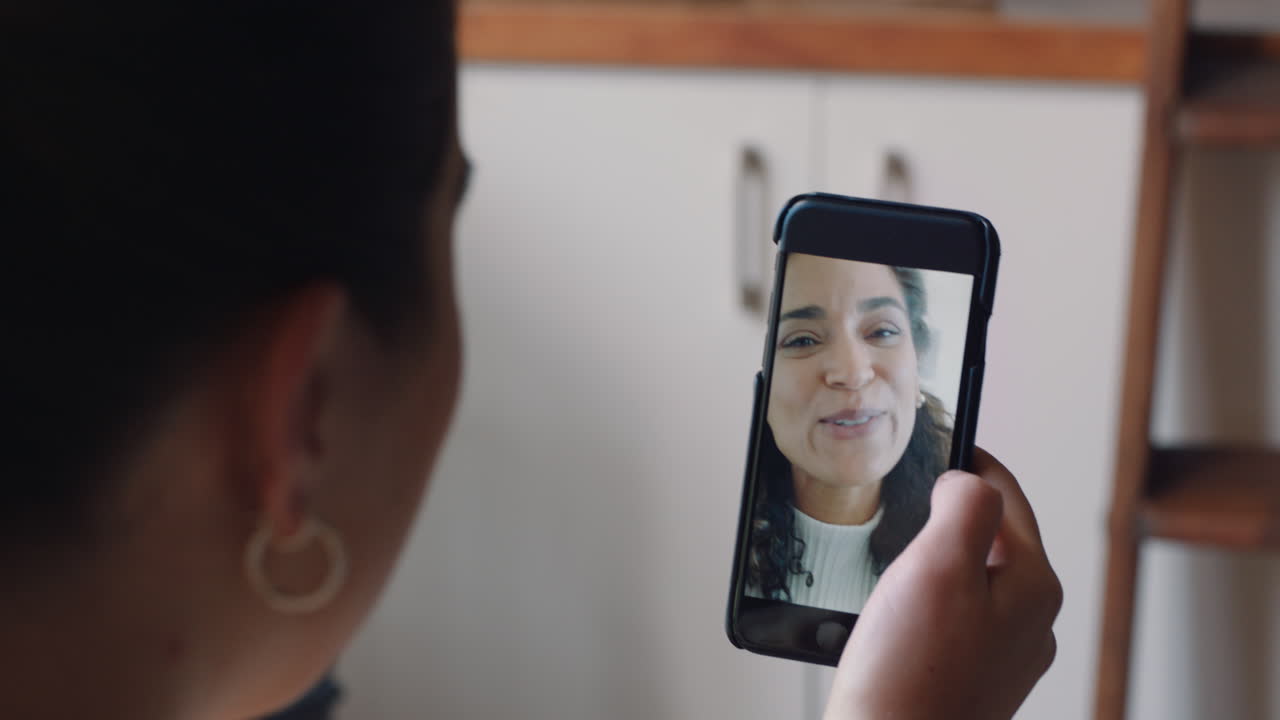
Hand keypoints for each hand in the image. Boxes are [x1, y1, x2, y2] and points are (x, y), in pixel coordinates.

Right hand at [823, 448, 1061, 719]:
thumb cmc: (910, 675)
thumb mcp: (939, 564)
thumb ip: (966, 506)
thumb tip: (968, 480)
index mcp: (1033, 586)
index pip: (1006, 497)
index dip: (970, 461)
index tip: (942, 440)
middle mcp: (1028, 624)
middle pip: (991, 538)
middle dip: (950, 512)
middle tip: (906, 496)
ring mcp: (1000, 658)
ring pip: (970, 579)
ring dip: (934, 559)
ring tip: (892, 555)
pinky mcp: (968, 682)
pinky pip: (951, 619)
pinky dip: (923, 601)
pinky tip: (892, 613)